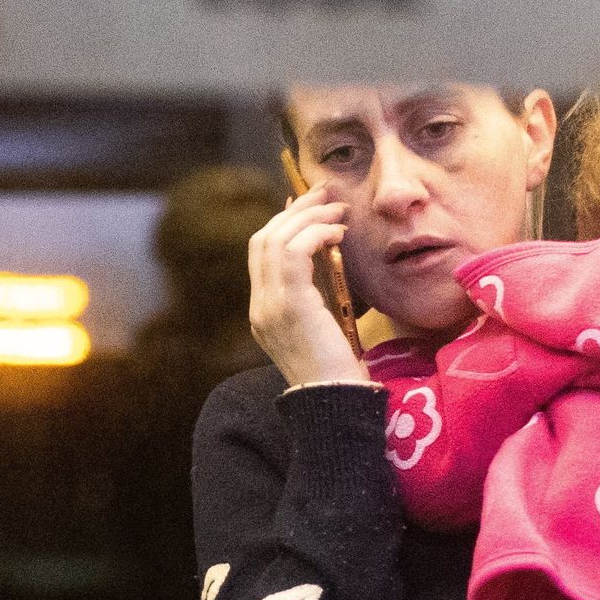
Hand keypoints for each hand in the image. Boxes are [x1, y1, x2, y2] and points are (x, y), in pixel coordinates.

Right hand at [247, 190, 369, 388]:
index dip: (283, 224)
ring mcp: (268, 306)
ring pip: (274, 240)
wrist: (336, 405)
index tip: (307, 205)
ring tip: (337, 209)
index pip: (261, 254)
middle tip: (325, 194)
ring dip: (308, 217)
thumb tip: (328, 260)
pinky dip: (315, 233)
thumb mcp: (323, 330)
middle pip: (263, 240)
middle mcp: (259, 307)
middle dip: (294, 211)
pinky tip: (338, 233)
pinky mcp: (288, 305)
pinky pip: (293, 252)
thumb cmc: (340, 374)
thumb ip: (317, 299)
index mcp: (264, 313)